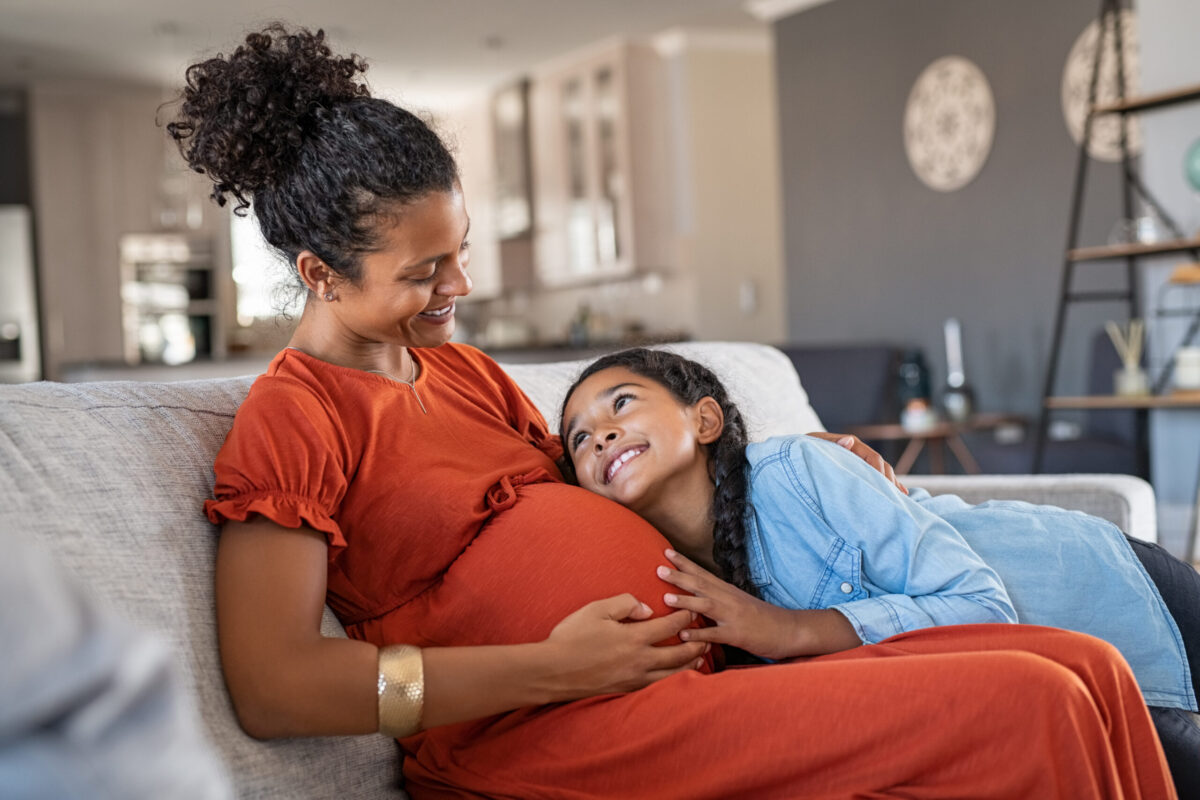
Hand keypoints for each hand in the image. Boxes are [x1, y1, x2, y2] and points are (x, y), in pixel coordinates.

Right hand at [541, 594, 707, 699]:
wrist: (552, 672)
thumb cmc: (572, 637)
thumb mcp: (596, 610)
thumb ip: (624, 603)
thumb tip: (646, 608)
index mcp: (634, 637)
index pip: (670, 626)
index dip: (685, 616)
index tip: (693, 608)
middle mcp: (640, 660)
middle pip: (679, 653)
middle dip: (697, 643)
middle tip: (707, 635)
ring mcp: (635, 678)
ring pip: (673, 673)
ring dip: (690, 663)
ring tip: (700, 657)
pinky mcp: (627, 689)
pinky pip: (658, 685)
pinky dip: (673, 678)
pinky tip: (675, 675)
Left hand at [658, 550, 862, 659]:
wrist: (789, 630)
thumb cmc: (761, 618)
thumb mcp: (738, 604)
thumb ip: (718, 599)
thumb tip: (696, 597)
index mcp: (727, 591)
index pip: (702, 573)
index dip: (684, 563)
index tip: (665, 551)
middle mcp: (728, 599)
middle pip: (701, 584)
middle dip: (679, 575)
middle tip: (657, 568)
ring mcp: (733, 616)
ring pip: (706, 605)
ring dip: (686, 600)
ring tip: (666, 597)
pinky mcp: (738, 634)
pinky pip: (716, 635)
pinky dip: (700, 635)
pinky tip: (684, 635)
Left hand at [808, 431, 907, 494]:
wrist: (795, 451)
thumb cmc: (802, 448)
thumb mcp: (813, 444)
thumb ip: (831, 443)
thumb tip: (849, 441)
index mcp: (850, 444)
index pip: (872, 457)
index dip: (880, 472)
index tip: (885, 487)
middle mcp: (857, 451)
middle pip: (881, 465)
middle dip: (889, 480)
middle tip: (896, 497)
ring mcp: (857, 460)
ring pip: (880, 471)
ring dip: (891, 484)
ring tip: (901, 498)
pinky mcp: (855, 469)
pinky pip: (874, 476)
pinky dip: (886, 485)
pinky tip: (898, 494)